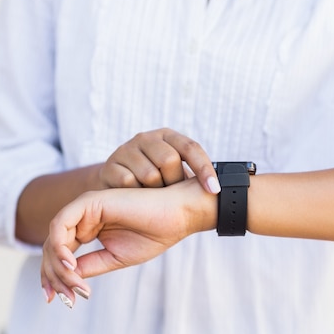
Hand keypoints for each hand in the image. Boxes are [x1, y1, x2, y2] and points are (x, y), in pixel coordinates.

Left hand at [40, 178, 215, 307]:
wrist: (177, 215)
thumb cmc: (154, 234)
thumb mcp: (114, 258)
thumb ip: (89, 265)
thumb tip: (64, 280)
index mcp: (89, 227)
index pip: (59, 252)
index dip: (53, 277)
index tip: (57, 300)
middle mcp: (83, 216)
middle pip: (51, 248)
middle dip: (54, 277)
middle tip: (67, 299)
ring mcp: (85, 207)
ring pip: (53, 239)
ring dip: (58, 267)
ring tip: (75, 286)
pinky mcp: (89, 201)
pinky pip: (60, 225)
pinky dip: (61, 248)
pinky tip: (72, 266)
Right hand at [98, 128, 220, 193]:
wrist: (115, 187)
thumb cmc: (155, 182)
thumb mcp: (174, 173)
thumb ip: (193, 176)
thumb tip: (223, 189)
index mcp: (168, 136)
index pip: (191, 148)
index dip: (204, 169)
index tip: (215, 190)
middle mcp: (147, 138)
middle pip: (169, 160)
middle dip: (174, 182)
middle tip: (171, 194)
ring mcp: (126, 149)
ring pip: (149, 174)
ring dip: (155, 192)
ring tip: (153, 197)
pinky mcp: (110, 165)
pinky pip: (128, 182)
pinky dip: (136, 194)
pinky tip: (135, 197)